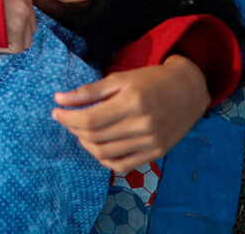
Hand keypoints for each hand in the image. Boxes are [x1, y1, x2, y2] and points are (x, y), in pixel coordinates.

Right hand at [0, 0, 34, 52]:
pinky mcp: (17, 28)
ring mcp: (22, 11)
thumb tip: (13, 17)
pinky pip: (17, 48)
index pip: (25, 9)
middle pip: (30, 25)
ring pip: (26, 39)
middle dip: (13, 30)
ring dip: (10, 39)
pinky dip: (3, 47)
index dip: (8, 17)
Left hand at [51, 55, 208, 172]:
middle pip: (95, 137)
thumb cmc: (151, 80)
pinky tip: (98, 146)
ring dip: (86, 144)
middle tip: (67, 119)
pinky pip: (123, 165)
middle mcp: (142, 126)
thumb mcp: (119, 79)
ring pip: (106, 153)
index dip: (68, 118)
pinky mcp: (157, 153)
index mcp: (131, 103)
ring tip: (80, 131)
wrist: (188, 90)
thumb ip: (89, 91)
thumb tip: (59, 99)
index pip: (89, 119)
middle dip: (73, 129)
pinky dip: (105, 159)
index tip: (56, 111)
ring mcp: (151, 142)